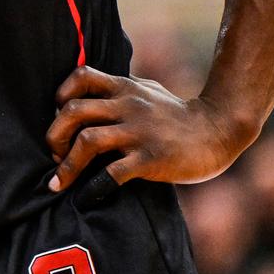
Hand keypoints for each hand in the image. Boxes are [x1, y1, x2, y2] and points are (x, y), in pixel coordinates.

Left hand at [44, 66, 250, 192]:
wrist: (219, 130)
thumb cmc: (178, 114)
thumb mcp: (147, 90)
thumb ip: (119, 90)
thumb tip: (88, 94)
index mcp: (124, 87)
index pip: (80, 76)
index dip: (60, 96)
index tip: (58, 118)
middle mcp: (128, 105)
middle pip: (73, 111)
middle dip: (54, 135)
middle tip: (54, 155)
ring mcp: (139, 132)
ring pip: (88, 141)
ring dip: (67, 164)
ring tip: (59, 182)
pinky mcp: (151, 158)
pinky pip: (112, 173)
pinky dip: (93, 188)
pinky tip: (86, 197)